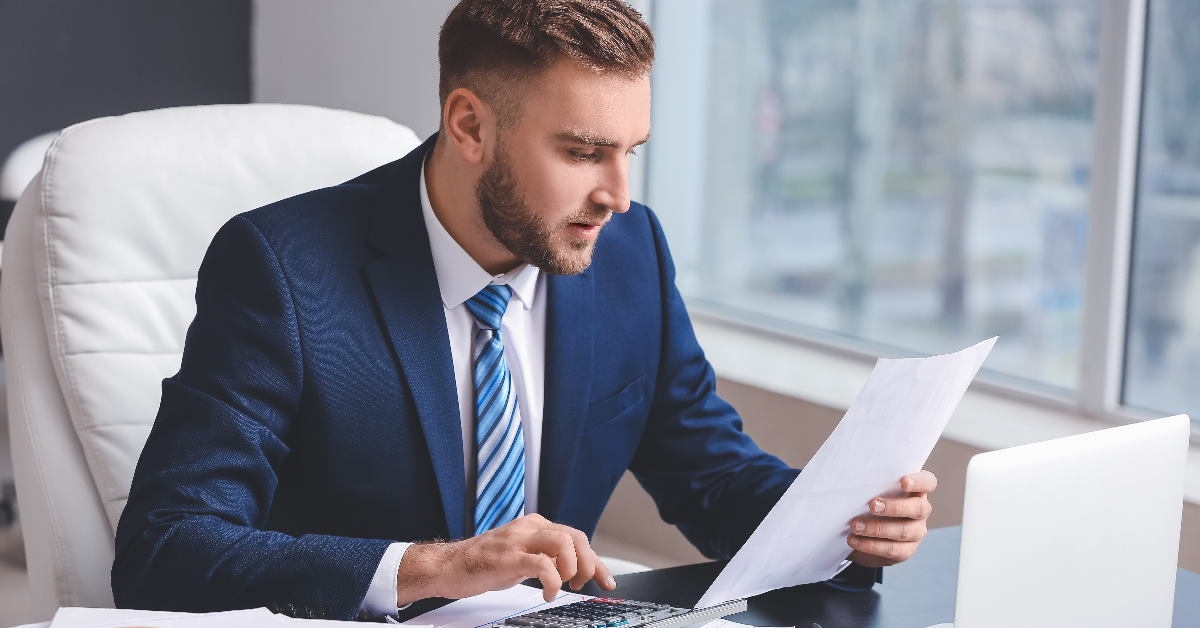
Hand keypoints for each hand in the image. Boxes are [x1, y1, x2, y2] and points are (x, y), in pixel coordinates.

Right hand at [395, 513, 615, 604]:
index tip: (606, 580)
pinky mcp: (508, 558)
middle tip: (582, 585)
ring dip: (572, 569)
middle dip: (588, 564)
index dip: (596, 561)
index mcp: (535, 525)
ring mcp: (518, 541)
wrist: (448, 565)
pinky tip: (548, 594)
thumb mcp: (521, 554)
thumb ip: (545, 555)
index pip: (577, 536)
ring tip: (563, 586)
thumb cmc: (483, 563)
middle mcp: (529, 527)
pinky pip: (542, 565)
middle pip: (576, 537)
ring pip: (564, 544)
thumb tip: (574, 568)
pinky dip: (553, 582)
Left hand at [846, 470, 936, 567]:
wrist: (864, 534)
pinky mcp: (906, 550)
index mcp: (915, 491)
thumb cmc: (868, 504)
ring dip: (877, 528)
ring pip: (904, 531)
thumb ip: (870, 484)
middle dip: (894, 507)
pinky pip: (892, 549)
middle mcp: (920, 510)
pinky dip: (871, 545)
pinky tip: (854, 540)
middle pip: (918, 508)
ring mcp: (916, 531)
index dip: (919, 482)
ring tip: (855, 526)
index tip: (903, 482)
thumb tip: (852, 476)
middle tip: (872, 505)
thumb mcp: (870, 492)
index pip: (927, 482)